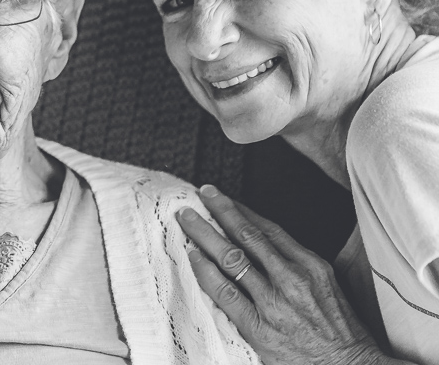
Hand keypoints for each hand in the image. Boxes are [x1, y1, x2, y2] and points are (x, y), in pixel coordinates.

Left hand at [177, 185, 404, 364]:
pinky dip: (206, 272)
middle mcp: (292, 279)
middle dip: (220, 211)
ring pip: (232, 258)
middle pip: (247, 236)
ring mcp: (274, 303)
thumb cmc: (338, 331)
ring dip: (205, 235)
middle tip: (201, 194)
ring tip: (187, 219)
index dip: (241, 209)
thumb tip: (261, 244)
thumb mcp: (326, 286)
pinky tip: (193, 257)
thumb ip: (296, 264)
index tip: (222, 197)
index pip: (268, 229)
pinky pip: (226, 293)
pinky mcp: (259, 328)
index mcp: (310, 265)